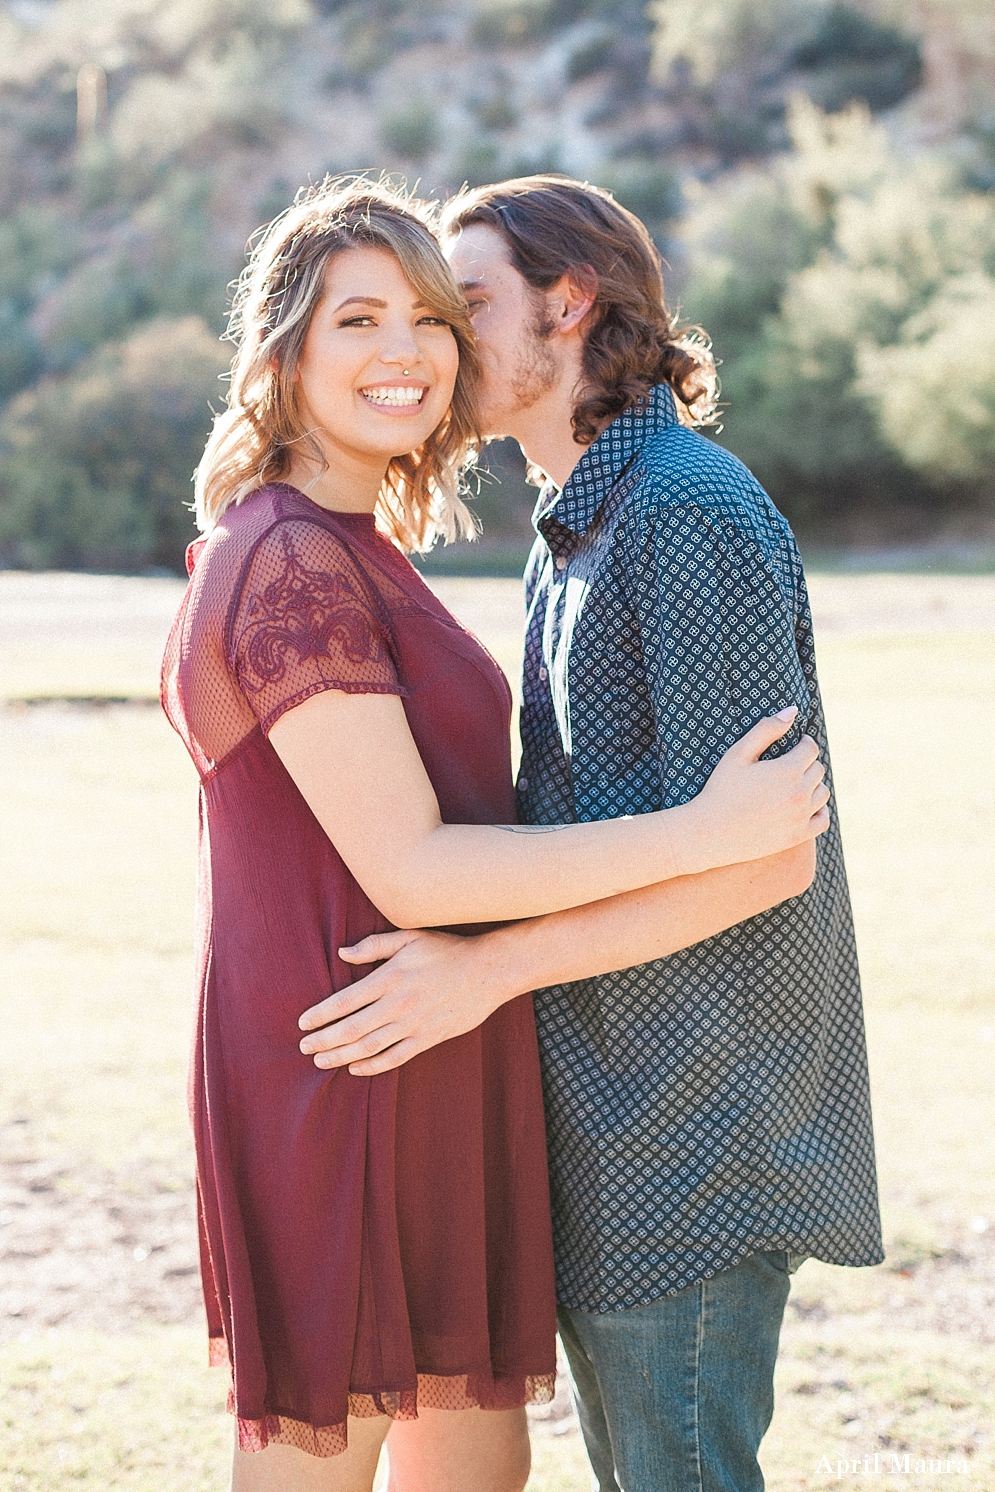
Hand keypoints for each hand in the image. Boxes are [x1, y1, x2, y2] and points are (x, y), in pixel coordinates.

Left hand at [297, 929, 508, 1076]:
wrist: (488, 970)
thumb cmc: (446, 949)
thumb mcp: (409, 937)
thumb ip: (374, 945)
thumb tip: (342, 953)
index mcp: (390, 977)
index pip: (345, 1000)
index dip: (320, 1015)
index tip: (303, 1023)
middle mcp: (398, 1003)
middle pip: (352, 1028)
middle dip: (324, 1040)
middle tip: (304, 1048)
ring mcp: (414, 1023)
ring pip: (370, 1046)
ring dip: (341, 1056)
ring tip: (320, 1061)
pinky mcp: (429, 1037)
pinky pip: (396, 1057)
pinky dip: (373, 1066)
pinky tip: (356, 1068)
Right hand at [690, 708, 829, 871]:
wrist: (710, 833)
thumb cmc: (721, 790)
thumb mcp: (738, 754)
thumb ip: (766, 729)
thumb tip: (792, 710)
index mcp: (787, 770)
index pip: (810, 749)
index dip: (803, 743)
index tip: (796, 744)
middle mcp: (800, 793)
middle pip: (818, 769)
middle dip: (807, 763)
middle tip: (792, 764)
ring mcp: (801, 816)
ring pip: (822, 793)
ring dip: (813, 785)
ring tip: (796, 784)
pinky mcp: (799, 835)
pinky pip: (823, 820)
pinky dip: (819, 810)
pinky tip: (805, 806)